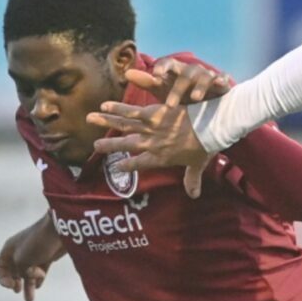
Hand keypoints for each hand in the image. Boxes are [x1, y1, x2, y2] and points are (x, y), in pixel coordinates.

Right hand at [0, 219, 64, 300]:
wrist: (59, 231)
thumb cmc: (37, 244)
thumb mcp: (22, 261)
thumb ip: (19, 272)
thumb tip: (25, 279)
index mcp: (9, 249)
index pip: (0, 266)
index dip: (3, 278)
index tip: (12, 285)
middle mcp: (20, 251)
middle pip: (14, 271)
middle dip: (16, 283)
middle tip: (18, 290)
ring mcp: (33, 254)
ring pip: (28, 273)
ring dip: (28, 286)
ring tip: (29, 300)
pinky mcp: (46, 256)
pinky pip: (40, 270)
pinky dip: (39, 278)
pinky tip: (39, 284)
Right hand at [91, 98, 212, 197]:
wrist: (211, 129)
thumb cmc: (206, 147)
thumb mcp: (198, 165)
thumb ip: (192, 179)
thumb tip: (194, 195)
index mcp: (162, 159)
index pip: (140, 164)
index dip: (128, 166)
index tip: (116, 167)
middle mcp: (152, 146)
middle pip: (127, 146)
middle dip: (110, 145)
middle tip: (94, 146)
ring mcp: (151, 130)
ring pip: (124, 126)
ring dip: (106, 122)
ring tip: (90, 118)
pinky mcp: (154, 115)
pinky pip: (132, 112)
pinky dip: (118, 108)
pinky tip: (104, 105)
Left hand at [127, 58, 233, 109]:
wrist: (206, 101)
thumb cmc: (180, 95)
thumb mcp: (163, 90)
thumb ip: (147, 82)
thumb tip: (127, 73)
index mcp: (176, 71)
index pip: (168, 64)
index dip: (162, 68)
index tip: (156, 75)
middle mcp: (191, 71)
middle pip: (184, 74)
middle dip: (178, 89)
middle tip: (170, 105)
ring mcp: (207, 76)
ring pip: (203, 77)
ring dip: (199, 87)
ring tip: (194, 98)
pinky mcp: (221, 83)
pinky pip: (222, 80)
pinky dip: (221, 81)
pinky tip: (219, 86)